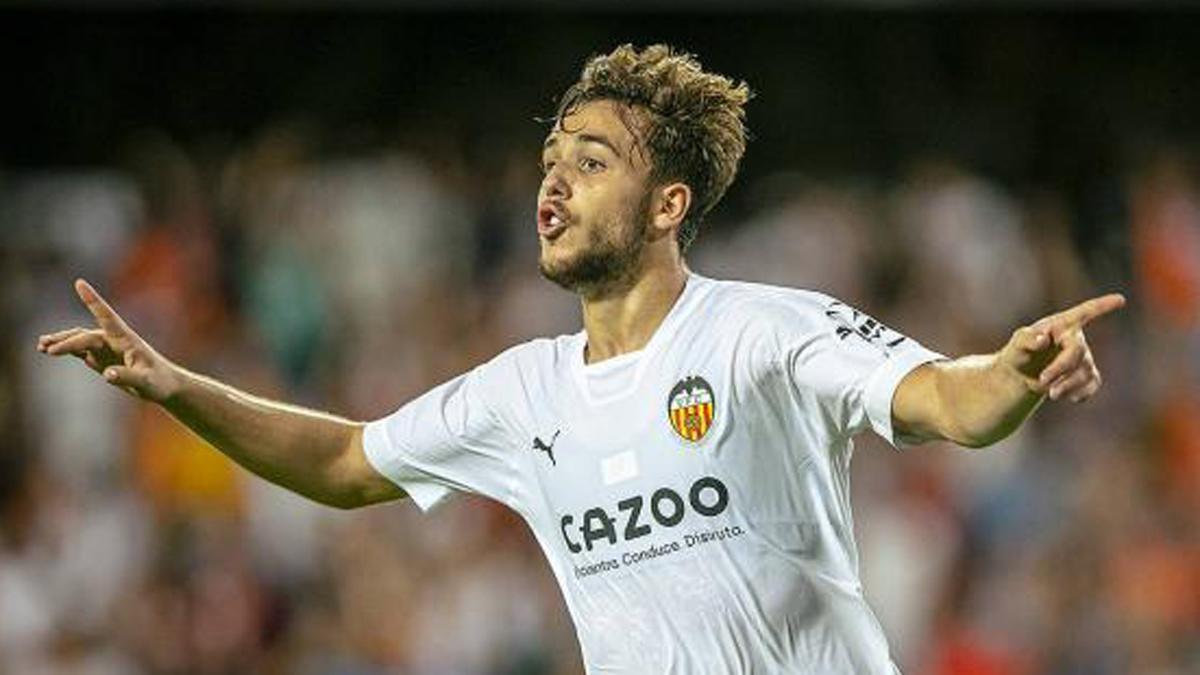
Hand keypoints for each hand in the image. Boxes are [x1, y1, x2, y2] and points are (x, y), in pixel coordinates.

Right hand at [36, 279, 179, 402]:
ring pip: (79, 340)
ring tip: (42, 346)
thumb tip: (106, 375)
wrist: (164, 386)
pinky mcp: (101, 358)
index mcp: (126, 339)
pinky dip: (65, 349)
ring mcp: (106, 348)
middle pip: (86, 336)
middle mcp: (114, 340)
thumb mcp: (145, 382)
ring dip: (61, 342)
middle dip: (67, 341)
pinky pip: (79, 350)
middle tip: (48, 350)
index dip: (93, 300)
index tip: (79, 282)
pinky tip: (48, 349)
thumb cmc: (159, 382)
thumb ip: (127, 377)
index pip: (106, 316)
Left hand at [999, 293, 1124, 402]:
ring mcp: (1084, 358)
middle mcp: (1076, 339)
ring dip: (1068, 385)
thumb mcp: (1016, 344)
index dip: (1103, 306)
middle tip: (1043, 380)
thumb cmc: (1019, 353)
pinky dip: (1080, 394)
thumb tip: (1043, 339)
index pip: (1085, 312)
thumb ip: (1026, 339)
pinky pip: (1092, 385)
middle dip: (1060, 368)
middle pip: (1077, 352)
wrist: (1021, 375)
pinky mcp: (1087, 375)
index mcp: (1062, 325)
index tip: (1120, 299)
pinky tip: (1066, 396)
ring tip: (1051, 393)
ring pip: (1085, 372)